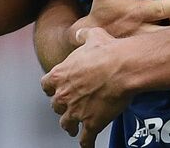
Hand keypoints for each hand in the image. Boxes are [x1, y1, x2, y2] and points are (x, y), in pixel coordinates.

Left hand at [42, 27, 131, 147]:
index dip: (52, 87)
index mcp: (60, 75)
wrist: (124, 68)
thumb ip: (83, 35)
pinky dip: (86, 143)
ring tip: (73, 129)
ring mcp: (76, 112)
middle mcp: (63, 95)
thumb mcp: (94, 36)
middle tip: (69, 107)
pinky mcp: (91, 123)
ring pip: (66, 124)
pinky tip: (87, 146)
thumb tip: (79, 33)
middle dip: (62, 106)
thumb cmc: (109, 51)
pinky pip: (85, 139)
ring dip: (70, 126)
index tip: (56, 88)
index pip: (46, 85)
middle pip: (56, 106)